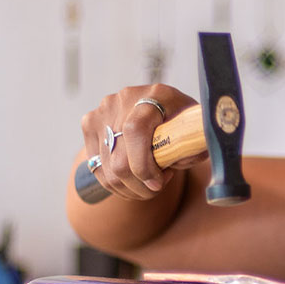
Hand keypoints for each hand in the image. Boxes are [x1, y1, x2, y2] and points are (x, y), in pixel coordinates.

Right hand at [80, 84, 202, 200]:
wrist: (163, 105)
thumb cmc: (182, 121)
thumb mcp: (195, 132)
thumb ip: (191, 147)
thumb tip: (181, 161)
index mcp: (155, 95)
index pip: (135, 131)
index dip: (144, 165)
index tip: (158, 183)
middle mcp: (124, 99)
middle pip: (119, 159)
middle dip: (140, 185)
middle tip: (157, 186)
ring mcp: (103, 111)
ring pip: (107, 170)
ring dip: (129, 188)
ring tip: (147, 183)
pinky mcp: (90, 124)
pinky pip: (97, 168)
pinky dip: (116, 184)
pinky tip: (133, 180)